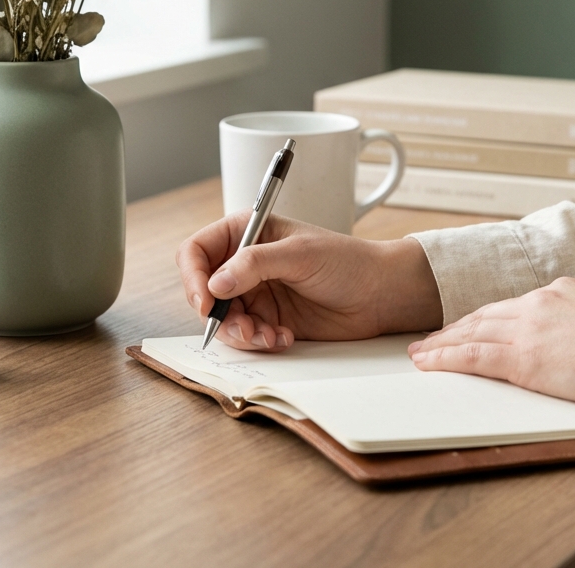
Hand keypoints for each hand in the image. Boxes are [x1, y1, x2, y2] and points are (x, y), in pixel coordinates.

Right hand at [176, 211, 441, 351]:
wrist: (381, 294)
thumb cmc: (347, 261)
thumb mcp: (299, 254)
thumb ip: (254, 264)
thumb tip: (215, 284)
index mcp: (248, 232)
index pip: (198, 250)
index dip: (193, 276)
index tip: (205, 301)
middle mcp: (245, 263)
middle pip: (204, 291)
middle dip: (218, 315)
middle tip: (243, 328)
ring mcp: (256, 293)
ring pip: (224, 320)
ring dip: (241, 333)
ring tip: (268, 335)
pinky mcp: (269, 319)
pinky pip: (246, 337)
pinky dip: (259, 342)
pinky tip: (283, 337)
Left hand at [408, 277, 574, 408]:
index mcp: (561, 291)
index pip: (511, 306)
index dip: (484, 318)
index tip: (468, 325)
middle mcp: (539, 302)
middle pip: (485, 315)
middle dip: (455, 327)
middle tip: (431, 338)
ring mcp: (529, 329)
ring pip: (472, 333)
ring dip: (442, 343)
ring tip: (421, 352)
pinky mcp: (524, 359)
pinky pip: (473, 357)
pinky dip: (446, 359)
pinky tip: (429, 364)